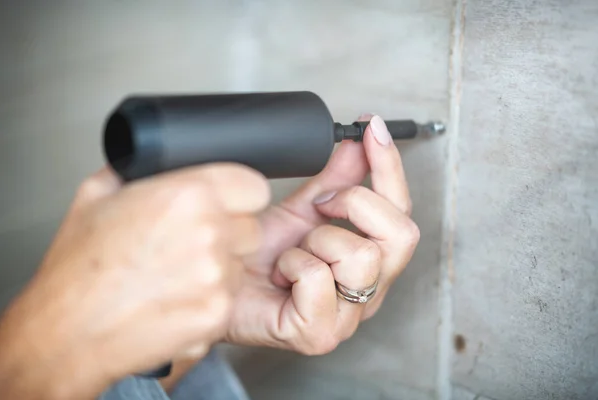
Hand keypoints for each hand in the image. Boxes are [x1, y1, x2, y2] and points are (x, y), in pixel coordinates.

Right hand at [0, 163, 269, 399]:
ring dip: (222, 266)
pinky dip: (212, 298)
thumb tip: (150, 161)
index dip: (241, 195)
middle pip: (251, 226)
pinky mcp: (217, 313)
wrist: (67, 332)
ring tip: (179, 273)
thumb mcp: (96, 196)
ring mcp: (217, 276)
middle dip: (230, 231)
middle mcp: (209, 232)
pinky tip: (178, 298)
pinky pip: (231, 296)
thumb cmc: (78, 270)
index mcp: (187, 195)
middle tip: (194, 242)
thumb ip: (135, 170)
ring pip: (242, 263)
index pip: (253, 186)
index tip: (230, 202)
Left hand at [226, 115, 419, 353]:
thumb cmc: (258, 258)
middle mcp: (368, 292)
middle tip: (320, 206)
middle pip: (402, 235)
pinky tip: (281, 272)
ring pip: (361, 256)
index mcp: (371, 263)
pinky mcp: (318, 334)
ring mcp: (347, 318)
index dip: (390, 166)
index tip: (372, 128)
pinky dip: (292, 264)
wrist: (216, 287)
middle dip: (354, 204)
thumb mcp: (301, 210)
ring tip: (293, 251)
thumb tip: (359, 143)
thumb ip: (335, 180)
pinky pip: (317, 277)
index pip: (402, 212)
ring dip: (318, 239)